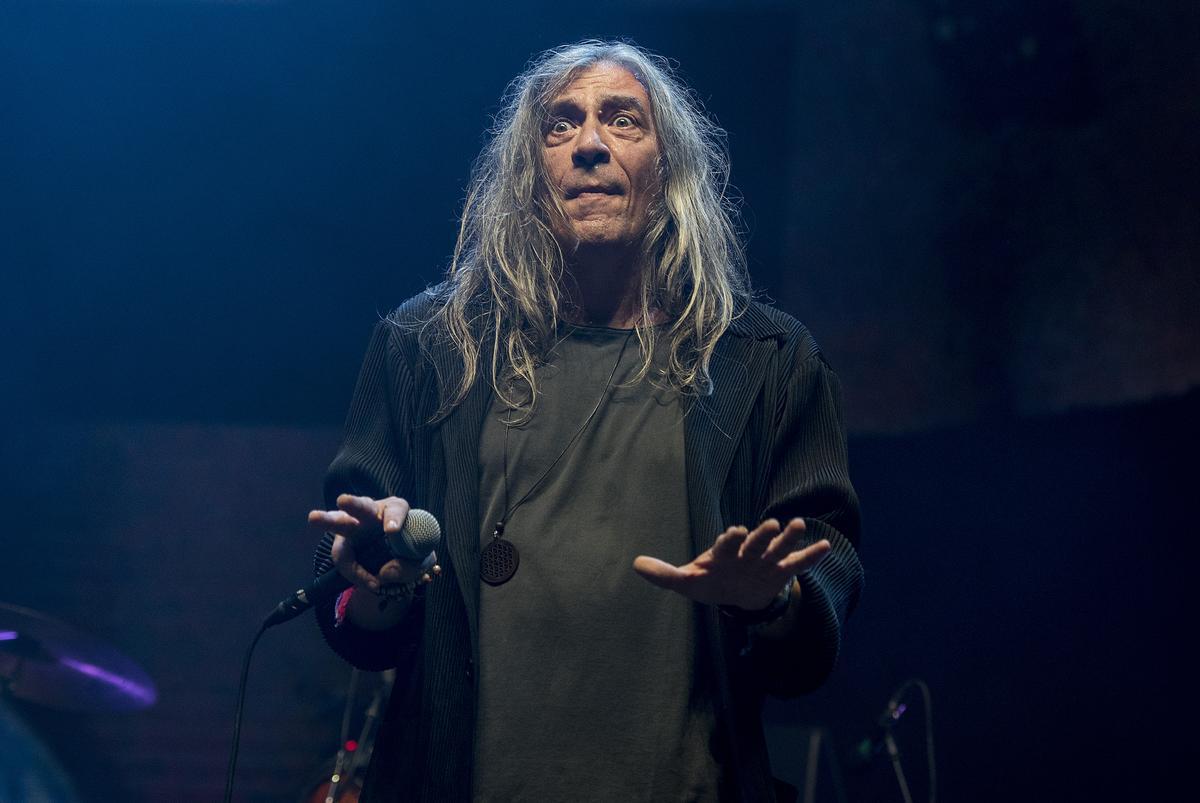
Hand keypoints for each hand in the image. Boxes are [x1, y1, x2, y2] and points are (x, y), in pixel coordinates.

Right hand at [307, 494, 438, 592]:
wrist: (395, 560)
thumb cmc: (409, 550)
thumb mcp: (420, 560)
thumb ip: (408, 566)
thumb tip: (383, 574)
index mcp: (394, 511)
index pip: (397, 510)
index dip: (395, 519)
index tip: (392, 530)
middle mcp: (372, 515)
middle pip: (361, 506)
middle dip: (352, 503)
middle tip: (343, 500)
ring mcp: (354, 529)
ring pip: (339, 522)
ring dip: (326, 520)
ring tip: (314, 517)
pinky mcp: (343, 547)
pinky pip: (343, 559)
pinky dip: (355, 574)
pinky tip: (372, 585)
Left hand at [633, 518, 829, 610]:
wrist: (734, 594)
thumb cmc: (709, 582)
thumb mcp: (686, 582)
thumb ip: (665, 574)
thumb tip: (636, 564)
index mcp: (723, 554)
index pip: (727, 545)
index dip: (730, 540)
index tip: (735, 532)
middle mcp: (746, 553)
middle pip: (754, 543)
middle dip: (761, 536)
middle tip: (771, 524)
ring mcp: (765, 561)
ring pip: (777, 548)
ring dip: (788, 538)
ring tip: (799, 525)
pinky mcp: (780, 572)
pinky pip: (797, 564)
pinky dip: (810, 556)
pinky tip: (825, 547)